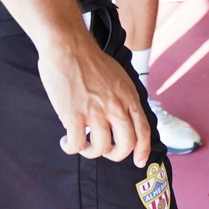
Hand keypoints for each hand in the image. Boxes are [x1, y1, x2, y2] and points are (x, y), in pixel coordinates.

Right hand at [38, 31, 151, 165]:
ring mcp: (96, 112)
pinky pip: (76, 144)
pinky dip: (71, 148)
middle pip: (125, 144)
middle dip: (116, 155)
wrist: (69, 47)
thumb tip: (122, 117)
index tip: (138, 161)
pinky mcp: (74, 115)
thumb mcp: (119, 78)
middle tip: (105, 152)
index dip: (143, 150)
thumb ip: (123, 98)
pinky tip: (65, 142)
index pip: (143, 130)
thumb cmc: (90, 60)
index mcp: (129, 97)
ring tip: (81, 145)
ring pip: (100, 148)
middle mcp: (116, 107)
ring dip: (89, 152)